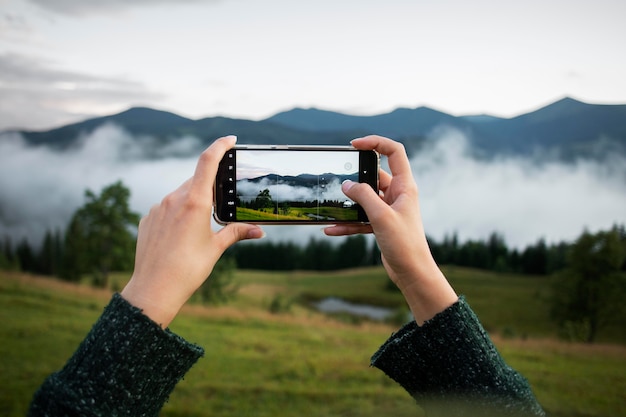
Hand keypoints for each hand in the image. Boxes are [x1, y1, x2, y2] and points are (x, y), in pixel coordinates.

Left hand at [121, 136, 263, 327]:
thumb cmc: (188, 269)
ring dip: (193, 201)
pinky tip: (181, 236)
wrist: (154, 289)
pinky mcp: (148, 219)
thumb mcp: (216, 248)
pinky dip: (177, 213)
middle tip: (221, 201)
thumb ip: (237, 232)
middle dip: (210, 186)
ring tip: (200, 227)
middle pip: (196, 180)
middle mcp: (174, 199)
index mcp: (194, 202)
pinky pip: (166, 208)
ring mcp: (158, 208)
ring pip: (180, 194)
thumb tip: (259, 231)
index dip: (220, 146)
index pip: (207, 162)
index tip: (230, 139)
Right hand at [324, 135, 456, 323]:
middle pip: (374, 175)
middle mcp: (397, 195)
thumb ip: (363, 196)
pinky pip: (360, 218)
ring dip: (348, 203)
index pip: (394, 152)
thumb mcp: (381, 216)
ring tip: (331, 206)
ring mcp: (388, 210)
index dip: (375, 143)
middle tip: (338, 178)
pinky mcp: (381, 225)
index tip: (354, 145)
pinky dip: (347, 223)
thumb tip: (346, 185)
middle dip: (355, 178)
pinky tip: (331, 229)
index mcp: (405, 186)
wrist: (412, 273)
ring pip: (364, 199)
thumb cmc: (405, 244)